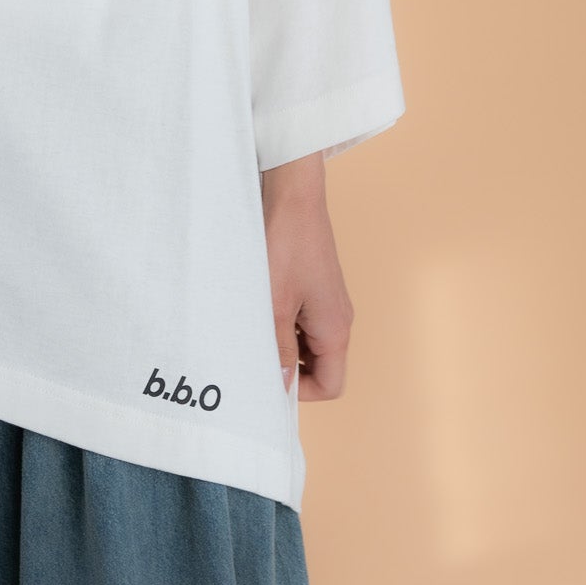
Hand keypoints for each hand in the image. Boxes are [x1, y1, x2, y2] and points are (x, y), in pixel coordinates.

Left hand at [260, 154, 354, 401]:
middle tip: (250, 353)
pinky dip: (278, 318)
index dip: (299, 391)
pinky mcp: (311, 283)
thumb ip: (278, 349)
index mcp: (336, 329)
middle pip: (318, 364)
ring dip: (279, 340)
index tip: (266, 380)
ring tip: (249, 325)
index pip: (330, 384)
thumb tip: (280, 387)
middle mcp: (337, 318)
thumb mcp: (274, 305)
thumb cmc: (285, 244)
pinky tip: (253, 304)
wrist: (290, 192)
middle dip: (286, 365)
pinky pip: (298, 316)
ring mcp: (325, 300)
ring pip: (304, 340)